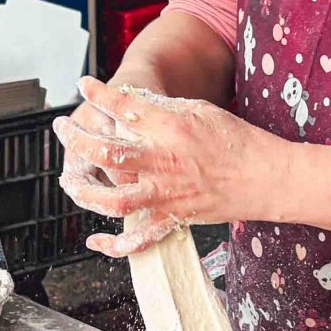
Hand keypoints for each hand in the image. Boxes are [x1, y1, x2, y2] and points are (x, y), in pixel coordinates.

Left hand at [53, 76, 280, 255]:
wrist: (266, 178)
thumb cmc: (236, 141)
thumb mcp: (200, 110)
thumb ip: (163, 110)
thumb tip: (130, 106)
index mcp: (172, 127)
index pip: (123, 106)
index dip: (97, 94)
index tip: (83, 85)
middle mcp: (164, 161)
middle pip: (106, 152)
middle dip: (77, 138)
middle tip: (64, 128)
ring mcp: (166, 194)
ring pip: (113, 199)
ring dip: (85, 192)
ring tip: (70, 182)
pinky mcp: (174, 218)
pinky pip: (139, 238)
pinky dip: (115, 244)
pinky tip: (96, 239)